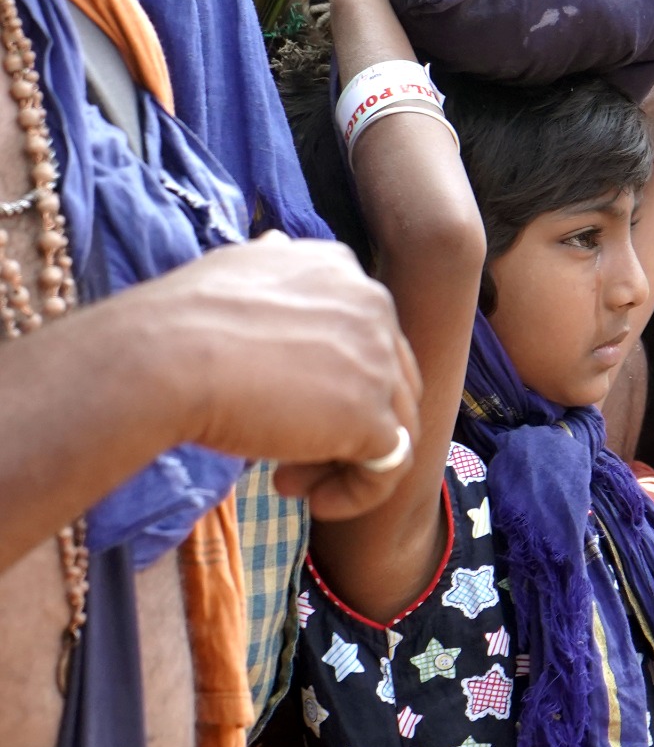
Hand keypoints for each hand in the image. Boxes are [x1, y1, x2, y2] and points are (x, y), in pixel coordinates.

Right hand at [139, 232, 421, 519]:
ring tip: (290, 483)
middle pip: (387, 381)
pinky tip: (314, 501)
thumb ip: (271, 263)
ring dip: (344, 462)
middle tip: (288, 461)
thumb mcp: (237, 268)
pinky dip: (358, 493)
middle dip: (343, 424)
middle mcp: (373, 305)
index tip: (279, 407)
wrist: (166, 357)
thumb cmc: (184, 320)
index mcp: (343, 270)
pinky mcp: (372, 417)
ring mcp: (378, 360)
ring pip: (394, 424)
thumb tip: (276, 244)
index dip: (331, 382)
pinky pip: (391, 466)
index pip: (365, 336)